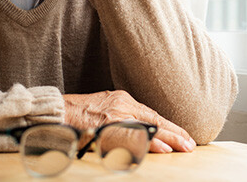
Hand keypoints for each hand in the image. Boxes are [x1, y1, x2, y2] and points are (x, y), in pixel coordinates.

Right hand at [62, 90, 195, 152]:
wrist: (56, 112)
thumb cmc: (77, 113)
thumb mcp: (104, 108)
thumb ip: (121, 116)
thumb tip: (140, 131)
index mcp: (121, 99)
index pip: (151, 114)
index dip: (168, 126)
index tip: (183, 135)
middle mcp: (121, 104)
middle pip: (153, 119)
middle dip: (174, 132)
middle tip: (190, 143)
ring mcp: (115, 115)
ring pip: (147, 127)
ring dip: (166, 138)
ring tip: (182, 146)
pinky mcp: (107, 125)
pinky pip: (132, 136)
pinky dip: (148, 142)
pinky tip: (161, 148)